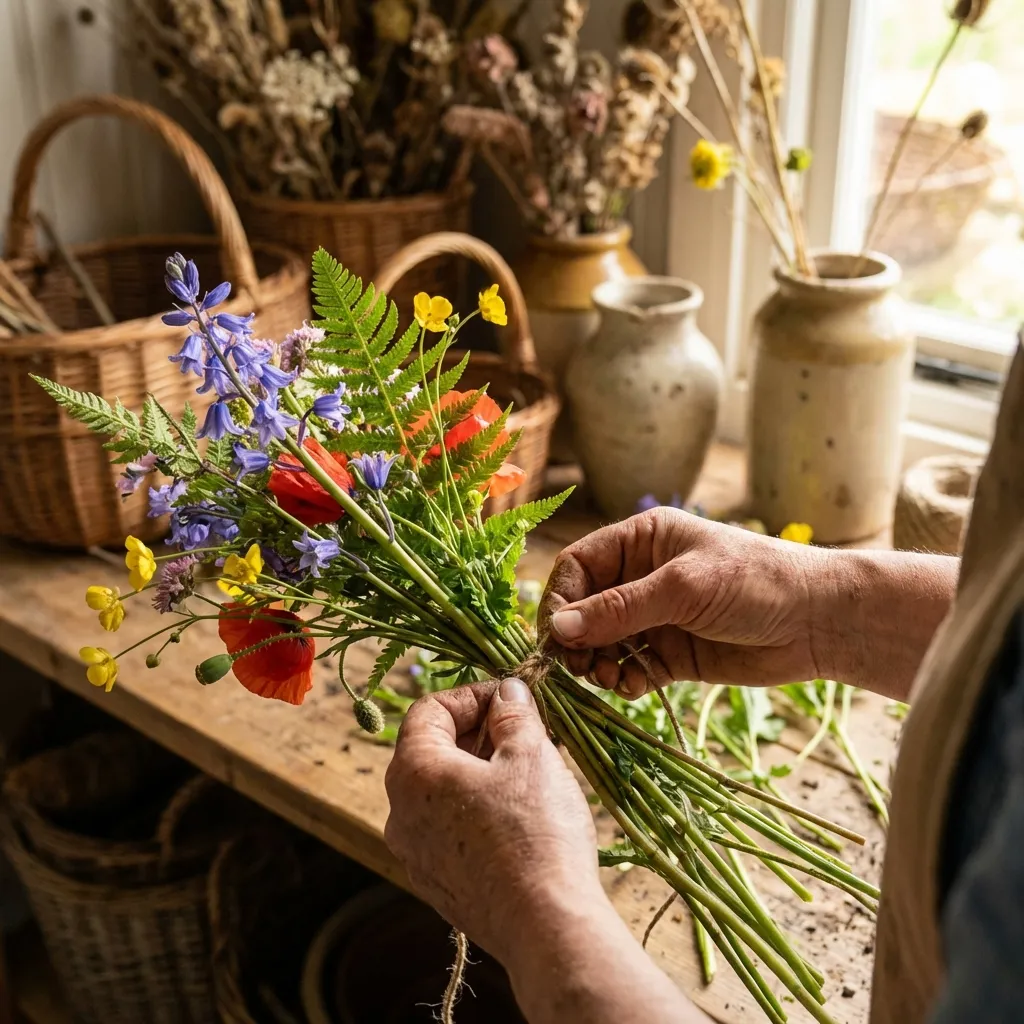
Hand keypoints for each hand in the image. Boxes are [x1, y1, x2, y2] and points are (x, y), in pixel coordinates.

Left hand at [384, 677, 603, 964]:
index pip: (428, 710)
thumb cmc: (535, 831)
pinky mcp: (438, 886)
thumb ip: (513, 714)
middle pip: (431, 750)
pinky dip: (477, 809)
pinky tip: (520, 814)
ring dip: (479, 771)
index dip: (471, 695)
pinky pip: (450, 830)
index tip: (511, 698)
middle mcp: (400, 813)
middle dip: (477, 732)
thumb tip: (507, 693)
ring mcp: (416, 855)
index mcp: (413, 773)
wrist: (546, 926)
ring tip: (527, 769)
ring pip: (441, 793)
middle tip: (524, 729)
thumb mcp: (530, 755)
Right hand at [540, 507, 957, 700]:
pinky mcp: (672, 655)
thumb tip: (558, 628)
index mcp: (640, 541)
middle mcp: (641, 578)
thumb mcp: (683, 588)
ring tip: (609, 679)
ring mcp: (656, 618)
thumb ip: (619, 609)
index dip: (560, 600)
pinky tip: (631, 687)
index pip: (578, 567)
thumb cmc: (755, 582)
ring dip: (596, 665)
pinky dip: (622, 682)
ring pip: (602, 644)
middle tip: (580, 667)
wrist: (818, 622)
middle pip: (583, 609)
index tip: (555, 635)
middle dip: (576, 639)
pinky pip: (629, 669)